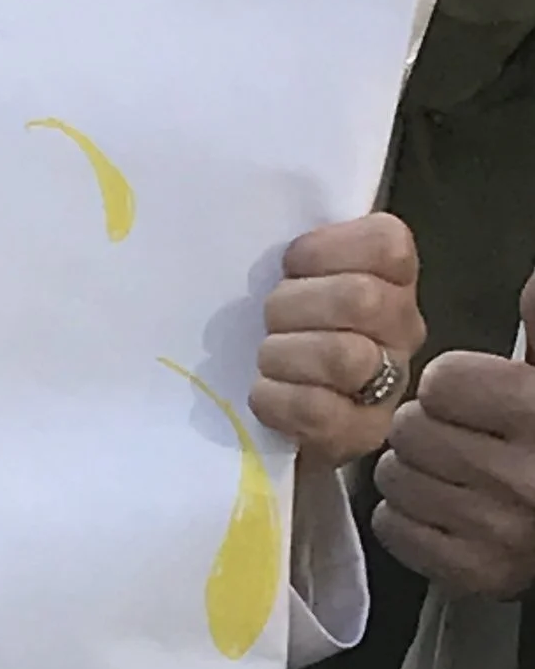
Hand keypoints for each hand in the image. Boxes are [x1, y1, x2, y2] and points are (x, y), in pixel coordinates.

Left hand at [248, 213, 424, 463]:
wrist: (282, 415)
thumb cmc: (285, 327)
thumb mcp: (297, 276)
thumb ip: (302, 252)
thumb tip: (265, 235)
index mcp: (392, 276)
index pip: (387, 244)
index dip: (326, 250)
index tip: (290, 266)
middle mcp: (404, 327)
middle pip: (358, 300)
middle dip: (293, 306)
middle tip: (270, 319)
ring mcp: (390, 384)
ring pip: (343, 356)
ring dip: (283, 353)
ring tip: (267, 358)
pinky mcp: (362, 433)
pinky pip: (318, 410)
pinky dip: (276, 398)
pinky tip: (265, 393)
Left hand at [375, 274, 534, 598]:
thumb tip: (528, 283)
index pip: (443, 382)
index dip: (453, 385)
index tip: (474, 396)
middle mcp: (520, 476)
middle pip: (409, 430)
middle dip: (425, 427)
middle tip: (458, 435)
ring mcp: (496, 531)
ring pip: (394, 478)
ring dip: (412, 470)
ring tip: (451, 470)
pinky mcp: (475, 573)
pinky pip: (394, 527)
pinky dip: (408, 515)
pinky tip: (444, 508)